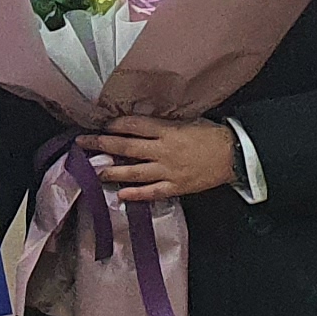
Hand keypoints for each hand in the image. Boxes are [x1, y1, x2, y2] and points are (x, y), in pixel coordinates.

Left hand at [86, 117, 237, 201]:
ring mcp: (168, 170)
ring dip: (112, 171)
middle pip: (127, 147)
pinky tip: (120, 195)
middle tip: (82, 143)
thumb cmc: (210, 134)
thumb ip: (163, 124)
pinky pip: (152, 192)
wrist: (233, 155)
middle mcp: (163, 150)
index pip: (134, 125)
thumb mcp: (187, 121)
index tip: (100, 124)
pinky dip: (136, 194)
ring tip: (95, 172)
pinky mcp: (176, 187)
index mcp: (167, 130)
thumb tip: (139, 124)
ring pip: (135, 171)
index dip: (114, 125)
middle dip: (102, 144)